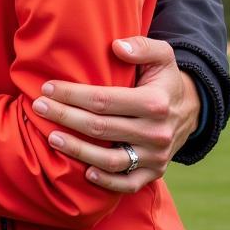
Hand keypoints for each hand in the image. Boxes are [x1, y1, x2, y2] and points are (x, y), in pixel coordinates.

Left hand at [35, 36, 199, 191]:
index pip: (103, 100)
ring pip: (111, 160)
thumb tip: (116, 46)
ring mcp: (156, 156)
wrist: (190, 111)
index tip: (47, 88)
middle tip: (38, 107)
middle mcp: (156, 133)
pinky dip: (107, 181)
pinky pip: (129, 183)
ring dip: (78, 150)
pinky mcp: (155, 172)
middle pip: (101, 128)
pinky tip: (86, 172)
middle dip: (65, 117)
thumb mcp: (162, 55)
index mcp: (155, 103)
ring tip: (51, 137)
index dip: (72, 94)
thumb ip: (141, 46)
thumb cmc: (163, 78)